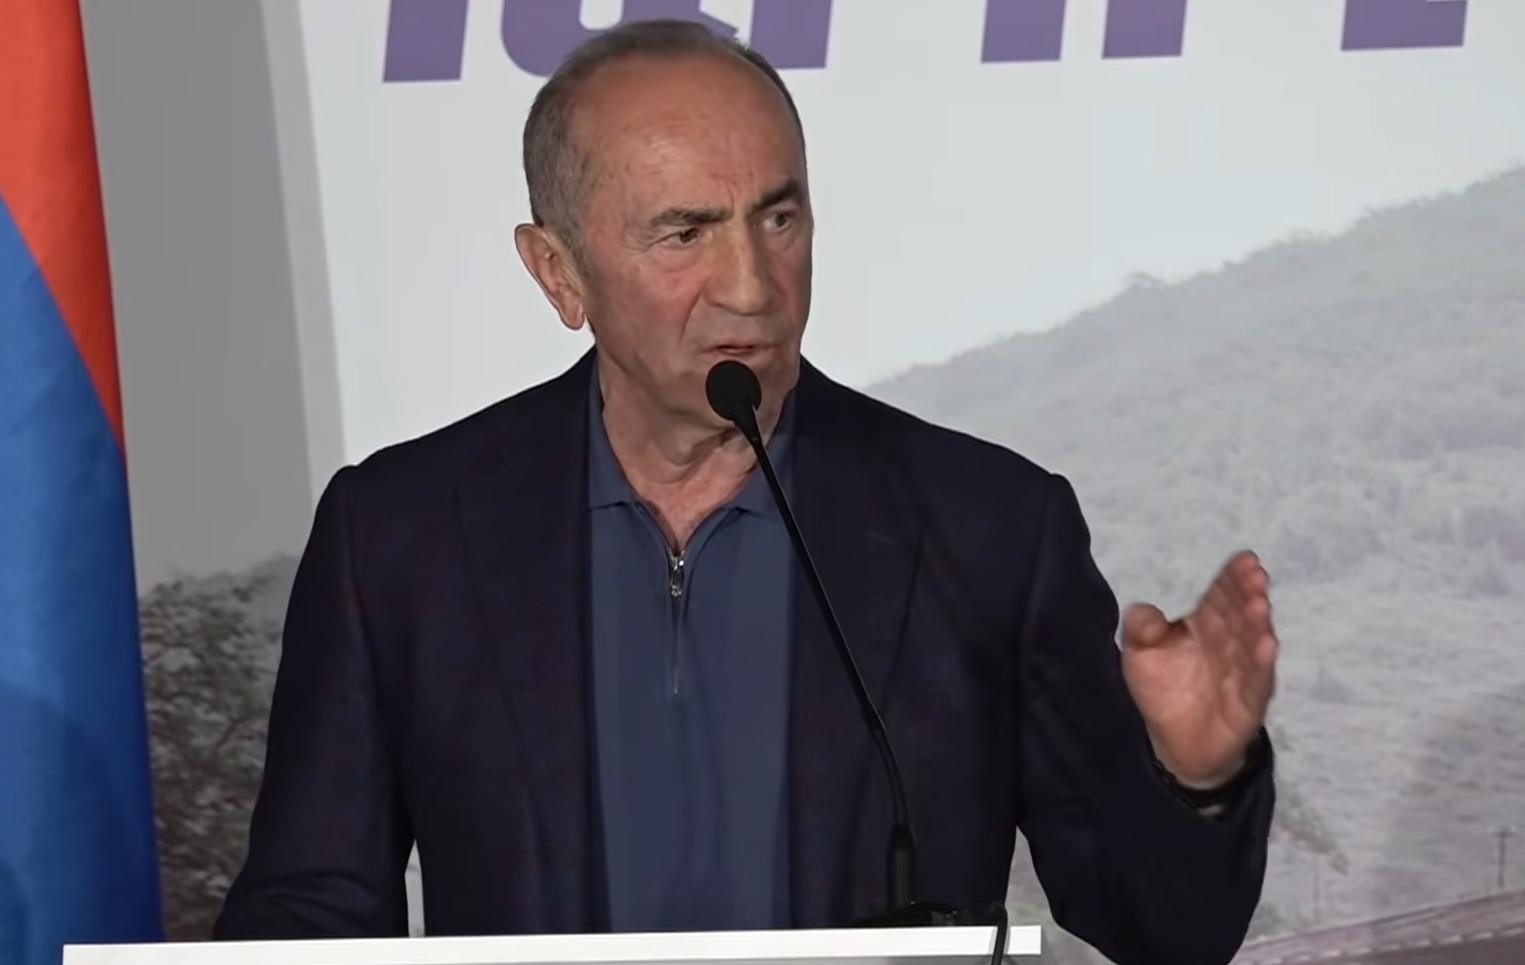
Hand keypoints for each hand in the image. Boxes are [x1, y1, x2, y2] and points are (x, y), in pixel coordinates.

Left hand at [1120, 551, 1277, 787]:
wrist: (1176, 741)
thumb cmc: (1163, 687)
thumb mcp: (1140, 654)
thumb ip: (1140, 629)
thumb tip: (1139, 609)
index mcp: (1206, 623)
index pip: (1221, 595)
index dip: (1232, 577)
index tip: (1245, 558)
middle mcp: (1230, 641)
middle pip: (1241, 612)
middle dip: (1248, 593)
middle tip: (1255, 575)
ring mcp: (1244, 670)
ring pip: (1253, 642)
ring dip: (1258, 623)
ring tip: (1260, 605)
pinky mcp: (1250, 700)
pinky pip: (1257, 680)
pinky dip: (1262, 663)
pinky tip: (1267, 645)